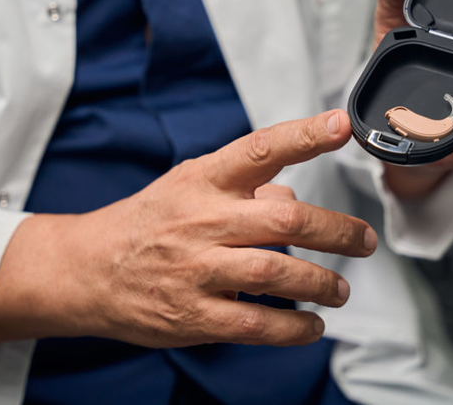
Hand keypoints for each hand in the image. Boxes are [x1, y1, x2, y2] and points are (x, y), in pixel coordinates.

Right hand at [0, 110, 377, 346]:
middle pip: (285, 217)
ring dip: (322, 282)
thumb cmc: (148, 222)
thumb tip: (294, 196)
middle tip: (365, 240)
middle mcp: (203, 219)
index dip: (304, 135)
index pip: (260, 148)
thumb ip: (243, 186)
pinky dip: (294, 328)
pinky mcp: (192, 315)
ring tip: (340, 288)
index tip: (341, 125)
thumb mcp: (188, 186)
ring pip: (277, 271)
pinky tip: (312, 326)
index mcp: (203, 180)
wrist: (87, 269)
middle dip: (336, 230)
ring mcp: (196, 269)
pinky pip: (256, 323)